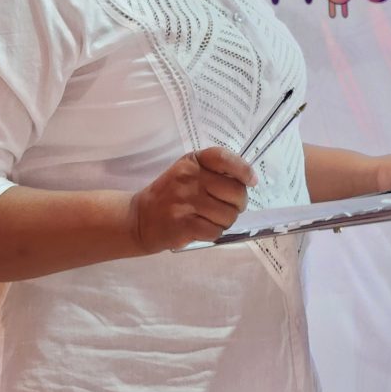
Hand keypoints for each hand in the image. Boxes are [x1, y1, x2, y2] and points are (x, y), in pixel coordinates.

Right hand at [129, 147, 257, 252]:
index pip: (223, 158)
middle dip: (238, 204)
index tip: (251, 181)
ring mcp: (185, 201)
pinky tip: (202, 229)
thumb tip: (248, 181)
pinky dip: (214, 233)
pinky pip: (215, 232)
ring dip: (225, 221)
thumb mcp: (188, 172)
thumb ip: (214, 172)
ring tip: (211, 219)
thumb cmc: (170, 194)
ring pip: (228, 215)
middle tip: (228, 207)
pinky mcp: (182, 225)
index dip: (243, 170)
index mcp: (193, 161)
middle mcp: (189, 178)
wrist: (139, 218)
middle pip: (235, 192)